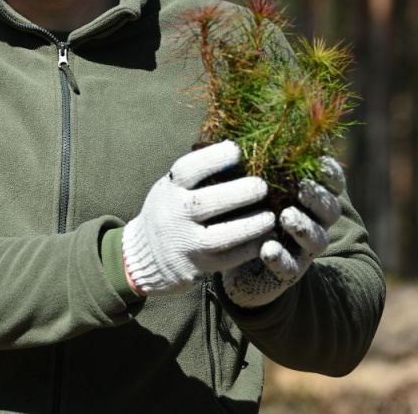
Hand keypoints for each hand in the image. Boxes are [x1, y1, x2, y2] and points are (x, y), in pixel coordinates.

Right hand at [121, 141, 274, 295]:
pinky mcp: (196, 267)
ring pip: (220, 236)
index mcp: (168, 189)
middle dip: (239, 192)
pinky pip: (228, 259)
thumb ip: (197, 175)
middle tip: (262, 186)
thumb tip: (237, 150)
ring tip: (270, 215)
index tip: (237, 150)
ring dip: (250, 225)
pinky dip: (250, 248)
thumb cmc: (170, 211)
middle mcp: (172, 216)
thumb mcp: (173, 188)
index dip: (213, 157)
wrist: (147, 255)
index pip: (187, 169)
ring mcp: (184, 243)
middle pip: (205, 203)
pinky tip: (265, 237)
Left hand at [221, 157, 345, 308]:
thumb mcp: (255, 184)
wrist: (239, 260)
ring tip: (286, 216)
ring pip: (316, 240)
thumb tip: (251, 122)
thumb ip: (261, 160)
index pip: (332, 184)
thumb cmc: (249, 211)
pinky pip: (289, 267)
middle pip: (330, 210)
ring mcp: (304, 249)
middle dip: (317, 197)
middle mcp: (314, 222)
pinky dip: (280, 257)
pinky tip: (267, 249)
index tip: (321, 161)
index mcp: (310, 198)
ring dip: (303, 227)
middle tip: (302, 187)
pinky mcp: (288, 272)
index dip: (331, 173)